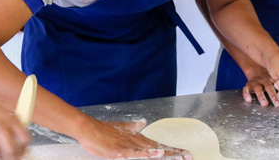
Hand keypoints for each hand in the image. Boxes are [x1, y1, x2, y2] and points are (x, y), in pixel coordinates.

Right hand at [0, 95, 30, 159]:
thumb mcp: (1, 111)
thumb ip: (11, 122)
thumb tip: (20, 136)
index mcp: (9, 117)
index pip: (23, 137)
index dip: (24, 147)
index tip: (24, 150)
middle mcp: (0, 124)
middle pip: (10, 149)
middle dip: (12, 157)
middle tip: (11, 158)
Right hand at [74, 118, 191, 159]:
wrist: (88, 129)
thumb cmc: (102, 131)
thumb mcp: (120, 130)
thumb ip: (132, 127)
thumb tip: (142, 122)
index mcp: (137, 138)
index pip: (158, 145)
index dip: (172, 150)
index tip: (185, 153)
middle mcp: (136, 141)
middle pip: (159, 148)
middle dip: (175, 153)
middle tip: (190, 156)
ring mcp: (130, 145)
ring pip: (152, 150)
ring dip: (166, 154)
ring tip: (180, 156)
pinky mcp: (121, 150)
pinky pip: (137, 153)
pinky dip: (148, 153)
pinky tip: (158, 154)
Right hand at [242, 66, 278, 106]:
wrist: (256, 70)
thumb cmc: (269, 79)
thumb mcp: (275, 80)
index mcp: (272, 80)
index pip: (278, 85)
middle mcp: (264, 80)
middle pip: (269, 87)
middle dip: (273, 96)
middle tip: (278, 104)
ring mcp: (256, 82)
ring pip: (258, 89)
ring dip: (261, 96)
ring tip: (265, 104)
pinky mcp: (248, 85)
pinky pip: (246, 89)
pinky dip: (246, 94)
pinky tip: (248, 100)